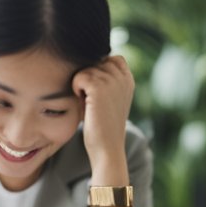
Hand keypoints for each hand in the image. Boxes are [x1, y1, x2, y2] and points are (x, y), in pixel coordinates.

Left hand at [72, 55, 133, 176]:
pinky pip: (78, 77)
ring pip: (86, 69)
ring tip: (89, 104)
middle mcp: (123, 77)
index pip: (112, 57)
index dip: (99, 70)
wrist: (107, 148)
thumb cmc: (103, 127)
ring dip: (81, 86)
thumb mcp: (109, 99)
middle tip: (92, 100)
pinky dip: (76, 90)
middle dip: (89, 78)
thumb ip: (106, 80)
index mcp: (128, 80)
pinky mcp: (99, 87)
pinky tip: (84, 104)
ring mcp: (112, 81)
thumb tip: (88, 59)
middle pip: (96, 61)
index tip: (97, 92)